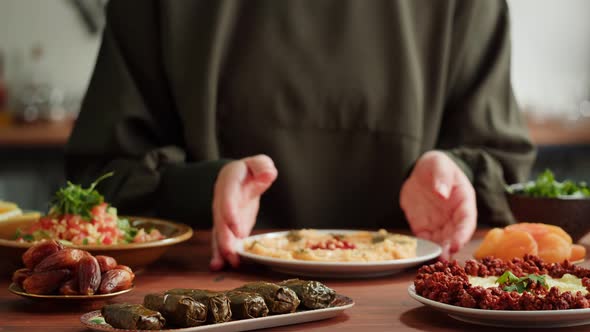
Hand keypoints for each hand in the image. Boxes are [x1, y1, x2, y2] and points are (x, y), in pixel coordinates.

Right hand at [210, 154, 277, 270]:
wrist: (241, 178)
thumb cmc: (251, 170)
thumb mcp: (259, 163)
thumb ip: (262, 167)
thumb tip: (268, 174)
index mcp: (229, 182)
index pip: (228, 196)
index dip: (230, 211)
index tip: (235, 226)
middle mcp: (222, 200)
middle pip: (220, 220)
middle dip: (225, 237)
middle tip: (230, 252)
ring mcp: (223, 215)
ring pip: (219, 233)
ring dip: (221, 250)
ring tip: (221, 265)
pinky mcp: (228, 227)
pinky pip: (224, 240)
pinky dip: (222, 254)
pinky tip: (221, 266)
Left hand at [400, 151, 475, 258]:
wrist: (421, 171)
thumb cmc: (437, 165)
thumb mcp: (439, 165)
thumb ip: (442, 177)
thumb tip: (442, 192)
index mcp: (463, 201)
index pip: (466, 221)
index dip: (463, 234)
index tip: (457, 244)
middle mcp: (453, 216)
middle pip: (454, 235)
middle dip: (450, 247)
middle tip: (443, 258)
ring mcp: (439, 222)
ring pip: (441, 241)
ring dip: (438, 251)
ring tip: (434, 262)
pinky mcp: (424, 226)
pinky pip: (424, 239)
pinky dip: (423, 247)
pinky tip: (420, 254)